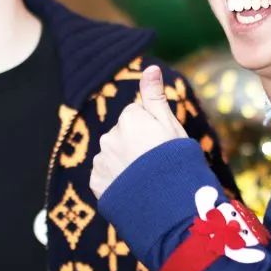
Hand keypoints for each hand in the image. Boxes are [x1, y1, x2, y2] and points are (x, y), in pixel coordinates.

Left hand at [90, 65, 187, 199]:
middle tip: (154, 165)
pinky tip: (133, 191)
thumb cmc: (174, 160)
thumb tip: (151, 66)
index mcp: (129, 118)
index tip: (162, 146)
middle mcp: (109, 136)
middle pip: (123, 135)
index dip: (152, 131)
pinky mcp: (96, 183)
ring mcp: (101, 160)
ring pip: (114, 156)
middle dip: (136, 147)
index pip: (137, 116)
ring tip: (145, 181)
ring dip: (125, 165)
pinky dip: (117, 182)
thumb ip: (155, 96)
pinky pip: (106, 177)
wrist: (166, 203)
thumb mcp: (170, 124)